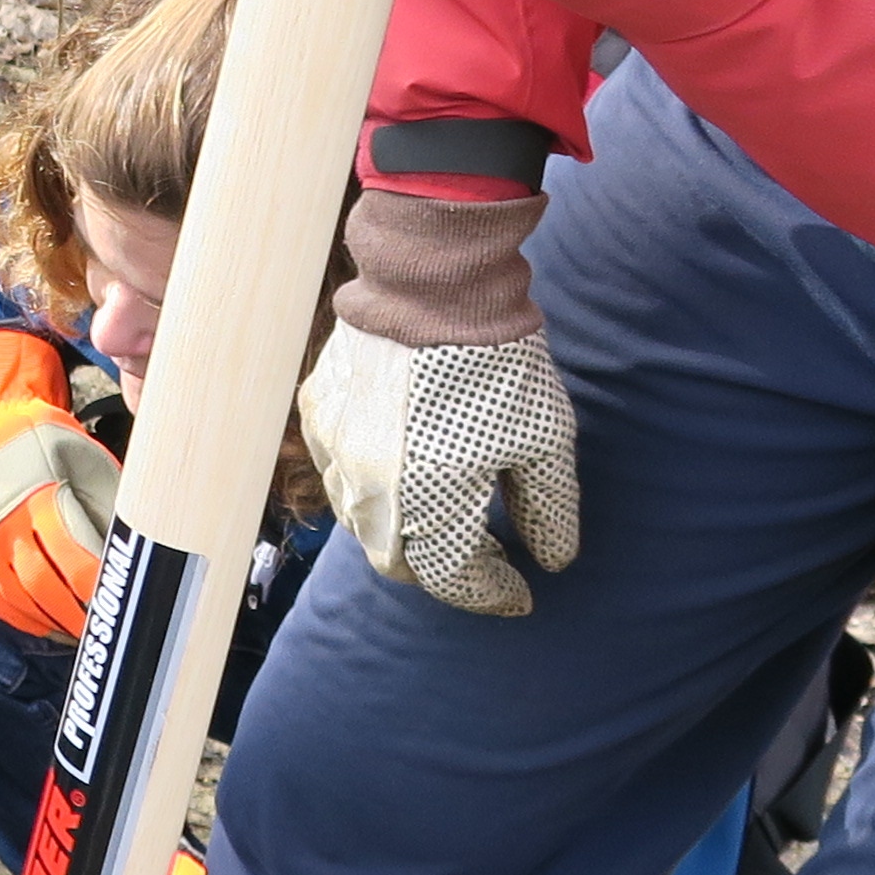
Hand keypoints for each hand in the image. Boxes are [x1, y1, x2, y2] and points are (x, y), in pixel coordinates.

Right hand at [0, 324, 117, 643]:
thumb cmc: (45, 447)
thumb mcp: (84, 460)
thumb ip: (107, 502)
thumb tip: (139, 543)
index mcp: (40, 500)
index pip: (75, 562)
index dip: (99, 590)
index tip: (121, 603)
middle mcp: (6, 526)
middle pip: (44, 589)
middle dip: (77, 616)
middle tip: (103, 628)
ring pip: (18, 600)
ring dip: (52, 622)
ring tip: (80, 632)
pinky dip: (21, 618)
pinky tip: (46, 624)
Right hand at [299, 186, 580, 615]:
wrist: (433, 281)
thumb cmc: (498, 362)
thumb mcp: (546, 440)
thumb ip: (548, 510)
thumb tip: (554, 560)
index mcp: (430, 502)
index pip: (454, 579)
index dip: (490, 593)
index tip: (521, 593)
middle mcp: (372, 489)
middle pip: (400, 562)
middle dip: (444, 570)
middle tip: (487, 557)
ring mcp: (337, 451)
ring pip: (363, 522)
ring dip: (407, 532)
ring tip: (452, 513)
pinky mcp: (320, 414)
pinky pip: (341, 471)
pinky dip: (375, 486)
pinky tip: (410, 463)